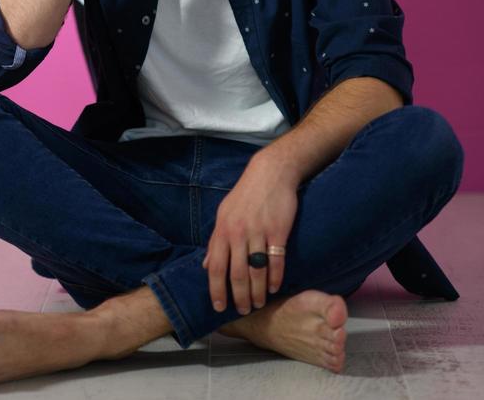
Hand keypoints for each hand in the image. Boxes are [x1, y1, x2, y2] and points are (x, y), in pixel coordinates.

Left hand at [202, 149, 299, 314]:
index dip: (216, 290)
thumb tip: (206, 266)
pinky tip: (275, 287)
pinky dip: (275, 278)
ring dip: (258, 292)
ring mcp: (258, 232)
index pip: (216, 267)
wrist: (270, 173)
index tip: (219, 307)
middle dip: (239, 297)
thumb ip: (215, 241)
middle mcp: (238, 233)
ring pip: (256, 271)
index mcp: (222, 230)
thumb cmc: (245, 195)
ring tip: (260, 303)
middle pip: (236, 274)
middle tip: (244, 310)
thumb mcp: (224, 214)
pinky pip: (276, 260)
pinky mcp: (278, 230)